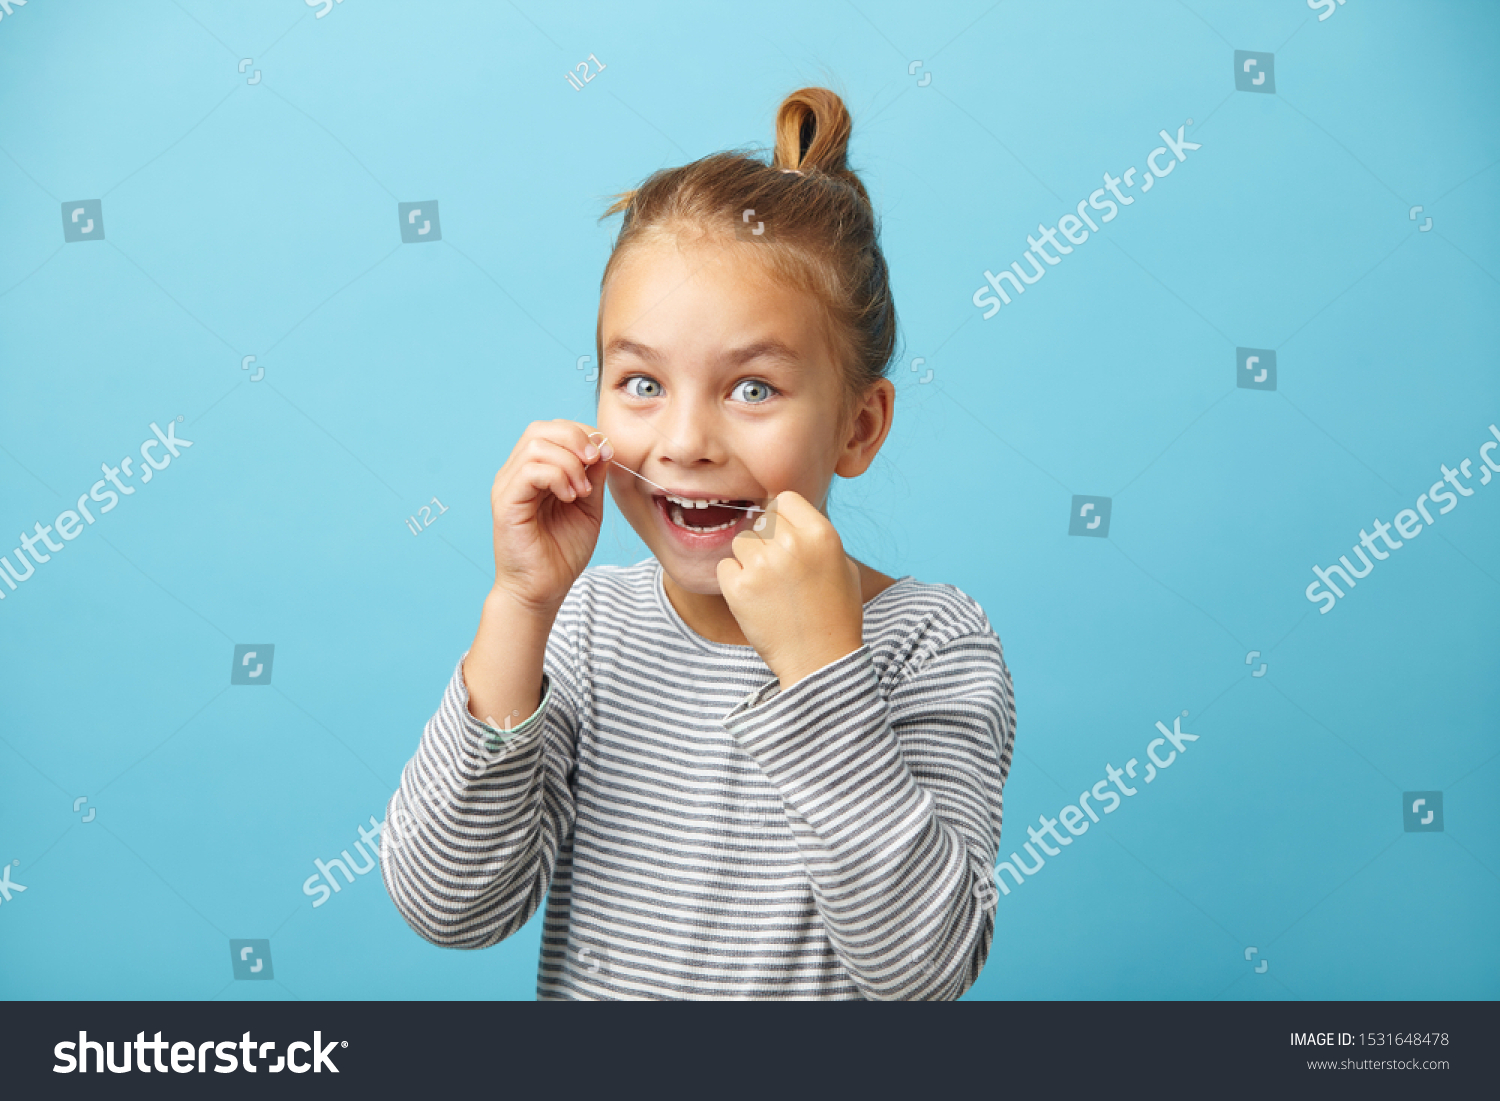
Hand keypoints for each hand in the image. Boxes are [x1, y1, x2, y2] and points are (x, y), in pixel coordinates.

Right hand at [487, 419, 610, 613]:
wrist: (543, 590)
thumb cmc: (562, 552)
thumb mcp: (588, 506)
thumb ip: (593, 476)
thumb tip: (602, 445)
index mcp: (536, 470)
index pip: (553, 430)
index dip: (582, 433)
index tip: (605, 455)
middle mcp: (517, 473)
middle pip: (541, 429)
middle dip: (576, 438)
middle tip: (595, 461)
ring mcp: (508, 486)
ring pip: (536, 445)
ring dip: (569, 462)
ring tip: (582, 491)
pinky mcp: (505, 502)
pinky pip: (530, 470)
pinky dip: (557, 476)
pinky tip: (569, 497)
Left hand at [716, 491, 864, 689]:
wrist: (820, 661)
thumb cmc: (835, 614)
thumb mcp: (842, 565)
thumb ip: (814, 536)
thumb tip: (785, 518)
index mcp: (820, 534)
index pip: (785, 499)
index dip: (783, 517)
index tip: (786, 538)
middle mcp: (791, 544)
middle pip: (762, 520)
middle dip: (767, 540)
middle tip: (779, 571)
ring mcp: (762, 566)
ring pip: (741, 542)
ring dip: (749, 559)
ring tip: (769, 587)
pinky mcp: (739, 588)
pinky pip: (725, 567)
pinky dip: (735, 580)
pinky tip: (755, 599)